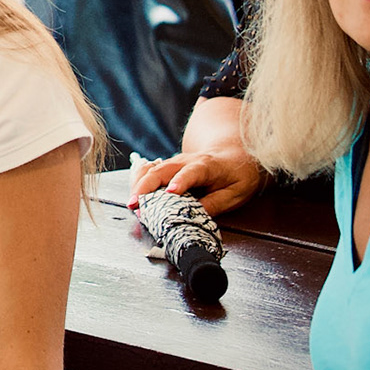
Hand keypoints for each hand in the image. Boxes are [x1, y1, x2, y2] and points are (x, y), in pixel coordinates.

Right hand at [128, 147, 266, 215]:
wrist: (232, 154)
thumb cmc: (236, 175)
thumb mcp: (236, 193)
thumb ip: (215, 204)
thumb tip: (193, 216)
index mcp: (207, 166)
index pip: (192, 172)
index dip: (181, 181)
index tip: (171, 192)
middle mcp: (186, 161)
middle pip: (162, 169)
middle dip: (146, 186)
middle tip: (136, 204)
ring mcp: (174, 162)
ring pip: (151, 169)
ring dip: (138, 185)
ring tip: (132, 203)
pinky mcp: (167, 167)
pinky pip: (148, 172)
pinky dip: (138, 183)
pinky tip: (134, 196)